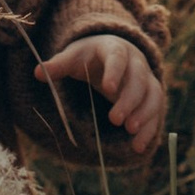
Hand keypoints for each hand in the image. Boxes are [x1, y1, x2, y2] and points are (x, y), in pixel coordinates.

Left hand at [37, 33, 166, 159]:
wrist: (113, 52)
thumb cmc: (89, 57)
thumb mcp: (73, 57)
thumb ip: (58, 65)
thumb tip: (37, 72)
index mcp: (115, 49)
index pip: (118, 58)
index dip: (115, 72)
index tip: (108, 89)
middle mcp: (136, 63)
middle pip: (138, 80)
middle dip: (129, 101)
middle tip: (116, 121)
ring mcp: (147, 80)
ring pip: (153, 95)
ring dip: (145, 114)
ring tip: (130, 133)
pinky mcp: (151, 97)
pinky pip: (156, 112)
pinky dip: (150, 129)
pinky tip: (138, 146)